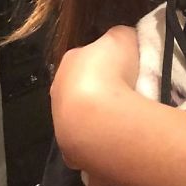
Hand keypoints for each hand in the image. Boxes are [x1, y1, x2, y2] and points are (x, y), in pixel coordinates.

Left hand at [50, 26, 139, 166]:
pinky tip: (117, 138)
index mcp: (71, 60)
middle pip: (82, 87)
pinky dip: (100, 139)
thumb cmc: (111, 72)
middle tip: (126, 94)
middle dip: (101, 90)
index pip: (87, 58)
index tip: (125, 69)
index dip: (107, 63)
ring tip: (124, 118)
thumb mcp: (123, 37)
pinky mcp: (70, 149)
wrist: (100, 118)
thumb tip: (123, 42)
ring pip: (82, 115)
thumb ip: (120, 36)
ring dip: (99, 116)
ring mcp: (61, 121)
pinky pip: (87, 141)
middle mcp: (59, 90)